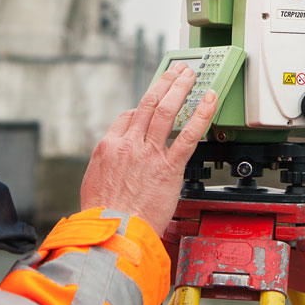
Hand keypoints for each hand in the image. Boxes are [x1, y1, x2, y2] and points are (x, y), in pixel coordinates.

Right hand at [79, 63, 217, 235]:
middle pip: (149, 103)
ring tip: (190, 75)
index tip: (154, 105)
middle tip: (177, 72)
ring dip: (180, 88)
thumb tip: (115, 160)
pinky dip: (201, 114)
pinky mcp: (169, 166)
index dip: (144, 107)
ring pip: (166, 110)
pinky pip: (189, 134)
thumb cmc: (105, 215)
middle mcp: (129, 144)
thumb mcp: (94, 182)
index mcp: (109, 146)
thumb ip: (108, 165)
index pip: (129, 116)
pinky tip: (209, 100)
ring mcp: (150, 153)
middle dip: (165, 83)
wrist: (115, 232)